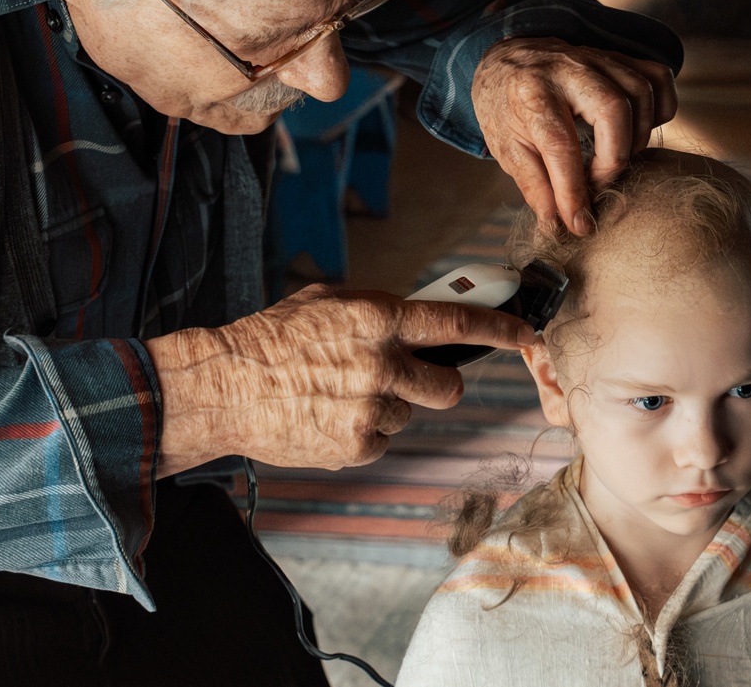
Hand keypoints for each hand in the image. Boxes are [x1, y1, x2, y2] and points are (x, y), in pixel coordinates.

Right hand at [146, 284, 534, 475]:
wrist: (225, 386)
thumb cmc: (272, 338)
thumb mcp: (326, 302)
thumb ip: (377, 310)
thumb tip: (419, 319)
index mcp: (377, 318)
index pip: (455, 324)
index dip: (498, 329)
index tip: (525, 333)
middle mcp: (381, 364)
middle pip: (449, 387)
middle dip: (438, 385)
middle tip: (408, 381)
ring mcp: (371, 410)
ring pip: (409, 415)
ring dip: (387, 408)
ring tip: (339, 396)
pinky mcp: (357, 447)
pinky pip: (381, 441)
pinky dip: (362, 433)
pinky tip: (327, 418)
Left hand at [472, 37, 676, 233]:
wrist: (505, 58)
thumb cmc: (504, 107)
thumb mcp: (505, 148)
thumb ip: (534, 185)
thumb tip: (557, 223)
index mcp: (531, 94)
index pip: (560, 145)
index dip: (573, 190)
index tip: (579, 222)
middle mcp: (567, 69)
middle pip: (613, 108)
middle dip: (613, 158)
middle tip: (599, 184)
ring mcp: (596, 58)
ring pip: (641, 91)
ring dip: (637, 136)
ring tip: (613, 159)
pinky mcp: (618, 56)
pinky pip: (657, 76)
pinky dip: (659, 107)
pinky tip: (638, 130)